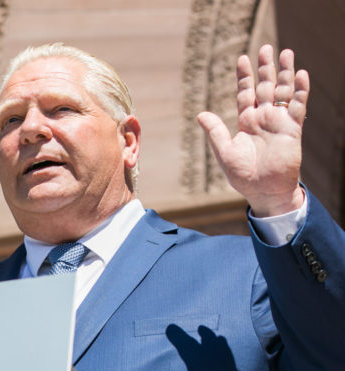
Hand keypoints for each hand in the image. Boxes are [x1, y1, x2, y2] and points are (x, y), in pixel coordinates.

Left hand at [196, 45, 308, 216]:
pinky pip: (298, 106)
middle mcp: (263, 118)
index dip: (244, 76)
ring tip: (286, 53)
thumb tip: (200, 114)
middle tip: (266, 48)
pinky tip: (301, 75)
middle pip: (265, 87)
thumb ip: (215, 132)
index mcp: (246, 122)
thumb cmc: (243, 175)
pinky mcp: (292, 130)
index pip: (245, 93)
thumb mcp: (225, 152)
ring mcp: (279, 122)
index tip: (242, 58)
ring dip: (285, 73)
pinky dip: (300, 91)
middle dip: (265, 68)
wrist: (264, 191)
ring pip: (283, 91)